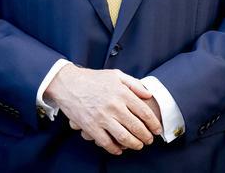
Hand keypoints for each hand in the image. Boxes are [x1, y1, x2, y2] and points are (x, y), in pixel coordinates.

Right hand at [45, 65, 161, 154]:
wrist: (68, 83)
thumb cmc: (93, 78)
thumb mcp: (116, 75)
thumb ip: (134, 84)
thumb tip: (148, 94)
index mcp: (122, 93)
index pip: (144, 112)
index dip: (153, 123)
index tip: (157, 129)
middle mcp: (114, 106)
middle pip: (137, 127)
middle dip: (146, 136)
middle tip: (149, 140)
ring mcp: (102, 118)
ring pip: (124, 137)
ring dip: (134, 144)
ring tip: (138, 145)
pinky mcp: (91, 127)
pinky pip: (106, 143)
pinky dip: (115, 149)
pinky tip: (119, 150)